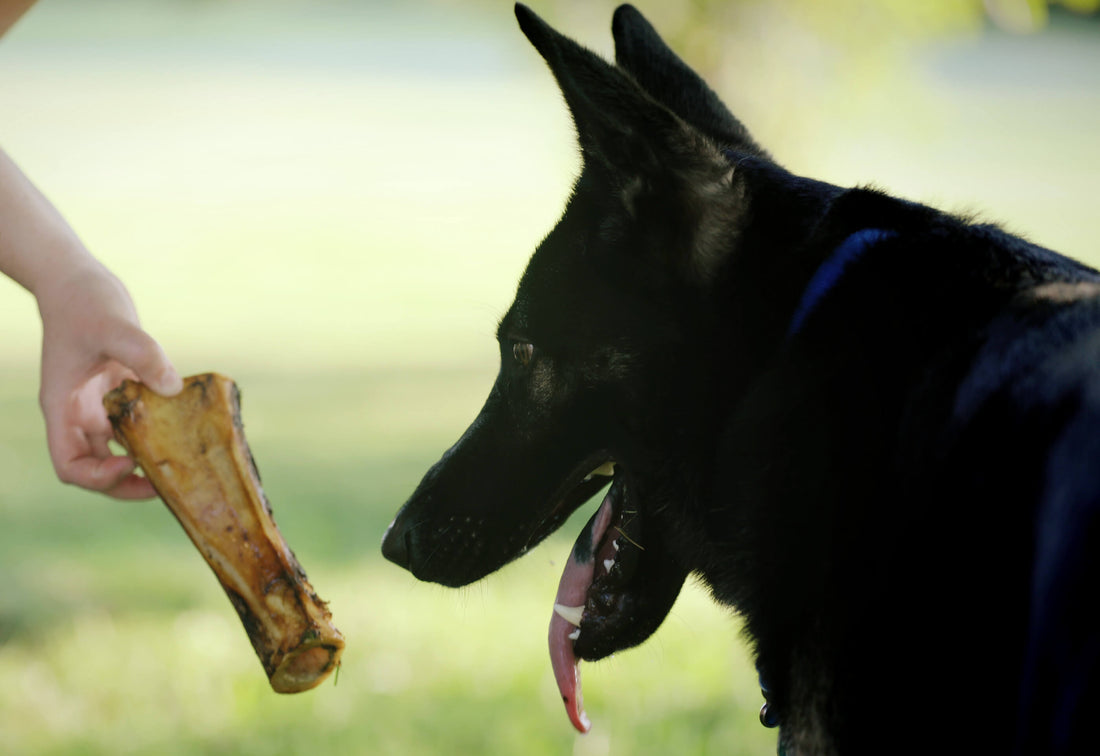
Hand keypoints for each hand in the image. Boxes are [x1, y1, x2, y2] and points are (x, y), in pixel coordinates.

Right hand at [36, 259, 181, 498]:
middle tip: (168, 482)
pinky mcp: (119, 391)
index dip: (98, 476)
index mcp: (64, 407)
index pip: (70, 464)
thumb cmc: (84, 301)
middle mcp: (79, 412)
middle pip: (96, 467)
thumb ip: (143, 354)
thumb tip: (174, 387)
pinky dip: (158, 430)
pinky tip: (187, 427)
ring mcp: (98, 404)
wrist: (77, 280)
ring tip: (182, 463)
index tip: (130, 463)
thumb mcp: (114, 325)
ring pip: (118, 448)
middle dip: (128, 481)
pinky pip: (137, 422)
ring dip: (146, 458)